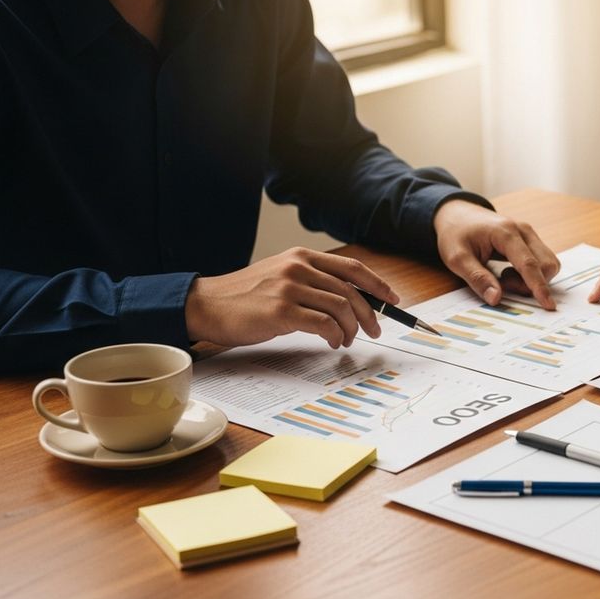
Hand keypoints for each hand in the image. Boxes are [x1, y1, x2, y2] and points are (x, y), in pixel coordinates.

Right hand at [185, 247, 397, 348]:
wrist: (207, 305)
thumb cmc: (246, 296)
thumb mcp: (282, 277)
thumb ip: (313, 282)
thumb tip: (351, 301)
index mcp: (302, 256)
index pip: (352, 267)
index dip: (377, 284)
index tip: (392, 299)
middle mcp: (298, 267)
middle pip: (351, 291)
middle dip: (370, 314)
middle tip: (374, 331)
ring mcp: (289, 288)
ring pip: (341, 308)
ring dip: (351, 329)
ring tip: (346, 340)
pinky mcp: (281, 311)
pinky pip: (323, 324)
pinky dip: (334, 335)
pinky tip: (331, 342)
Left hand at [434, 199, 560, 308]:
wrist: (457, 214)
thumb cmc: (456, 234)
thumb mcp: (457, 258)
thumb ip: (477, 279)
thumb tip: (496, 299)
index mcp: (505, 233)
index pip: (529, 264)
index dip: (539, 286)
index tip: (548, 305)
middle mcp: (523, 231)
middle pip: (545, 265)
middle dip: (530, 284)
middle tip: (502, 283)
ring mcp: (529, 234)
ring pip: (548, 264)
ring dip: (531, 280)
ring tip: (505, 277)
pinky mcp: (530, 240)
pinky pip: (543, 262)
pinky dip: (531, 274)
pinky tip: (511, 272)